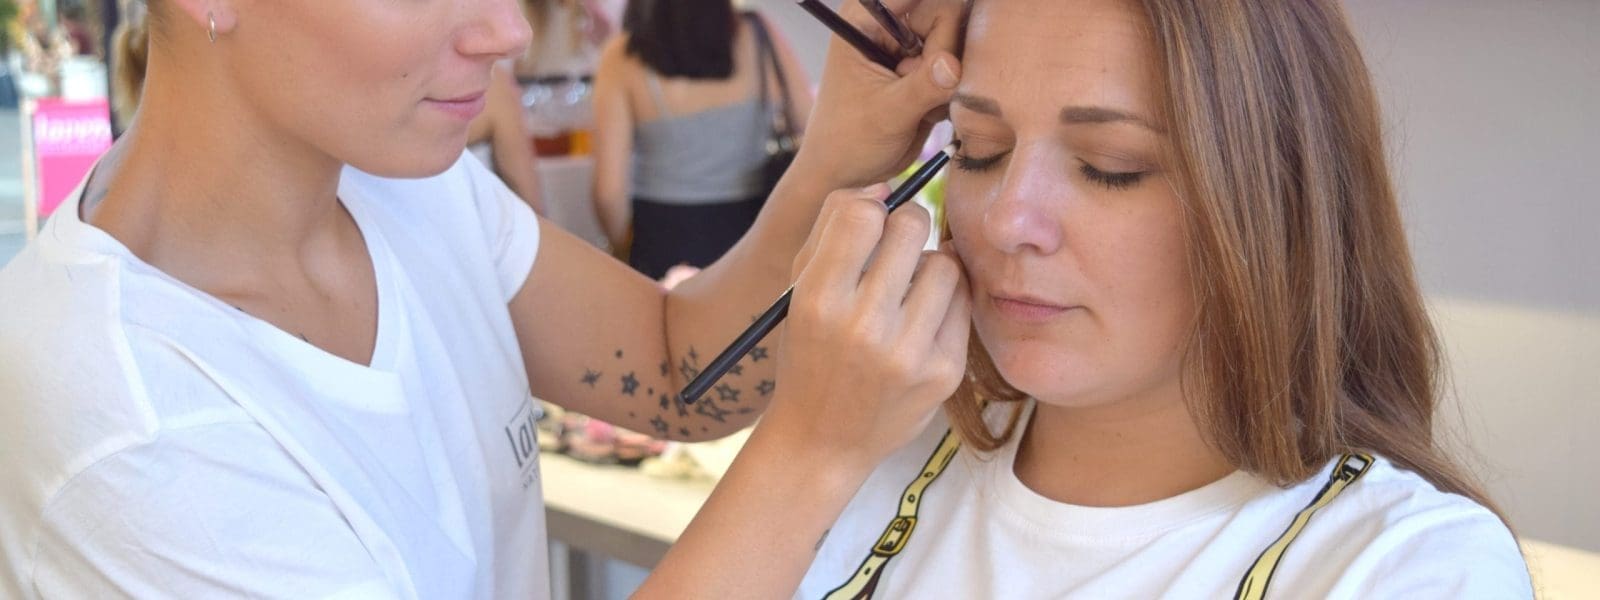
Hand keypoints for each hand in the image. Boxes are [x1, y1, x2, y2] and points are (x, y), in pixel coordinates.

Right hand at [762, 185, 970, 468]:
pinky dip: (944, 301)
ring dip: (927, 266)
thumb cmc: (809, 350)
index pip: (862, 213)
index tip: (868, 223)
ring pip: (944, 262)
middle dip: (904, 227)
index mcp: (818, 300)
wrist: (821, 440)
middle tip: (893, 250)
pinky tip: (921, 318)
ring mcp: (908, 353)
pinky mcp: (943, 373)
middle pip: (912, 225)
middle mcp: (863, 327)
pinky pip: (962, 302)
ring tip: (905, 291)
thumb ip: (834, 228)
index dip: (870, 207)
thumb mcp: (799, 289)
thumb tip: (887, 185)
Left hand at [794, 0, 966, 188]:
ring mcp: (911, 48)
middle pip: (946, 15)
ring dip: (949, 78)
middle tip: (920, 86)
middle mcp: (891, 26)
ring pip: (958, 44)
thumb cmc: (849, 140)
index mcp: (866, 20)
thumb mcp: (885, 114)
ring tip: (920, 106)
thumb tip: (952, 64)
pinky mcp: (927, 70)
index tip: (931, 58)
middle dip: (943, 52)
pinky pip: (960, 69)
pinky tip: (927, 113)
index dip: (936, 17)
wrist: (847, 172)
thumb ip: (921, 87)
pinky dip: (951, 93)